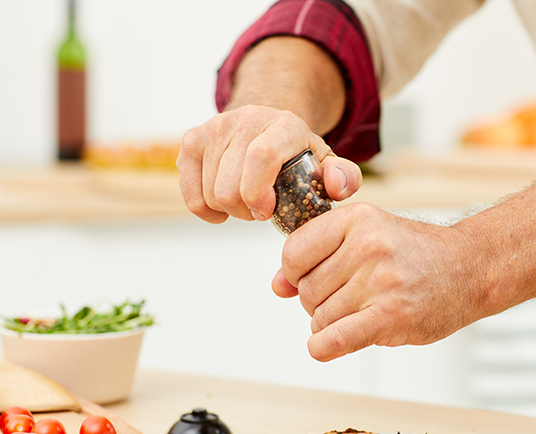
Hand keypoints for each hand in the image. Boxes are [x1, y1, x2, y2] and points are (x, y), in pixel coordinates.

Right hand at [176, 105, 361, 223]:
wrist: (265, 125)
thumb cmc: (297, 154)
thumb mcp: (326, 163)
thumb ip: (344, 177)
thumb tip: (336, 186)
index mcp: (284, 125)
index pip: (261, 156)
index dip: (258, 192)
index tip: (267, 212)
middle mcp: (246, 119)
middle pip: (230, 185)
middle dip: (246, 211)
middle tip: (261, 210)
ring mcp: (215, 128)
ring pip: (210, 193)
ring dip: (229, 210)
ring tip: (247, 202)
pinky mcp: (192, 140)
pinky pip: (191, 194)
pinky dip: (206, 209)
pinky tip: (223, 205)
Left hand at [272, 203, 477, 361]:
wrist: (470, 268)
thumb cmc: (415, 253)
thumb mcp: (366, 237)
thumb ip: (317, 255)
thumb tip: (278, 285)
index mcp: (357, 219)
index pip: (294, 253)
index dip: (296, 273)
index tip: (313, 278)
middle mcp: (368, 246)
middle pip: (306, 291)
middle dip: (320, 302)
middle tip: (350, 298)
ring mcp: (380, 281)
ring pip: (320, 319)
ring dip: (331, 325)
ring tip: (362, 313)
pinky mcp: (391, 315)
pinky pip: (334, 340)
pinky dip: (324, 348)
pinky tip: (331, 345)